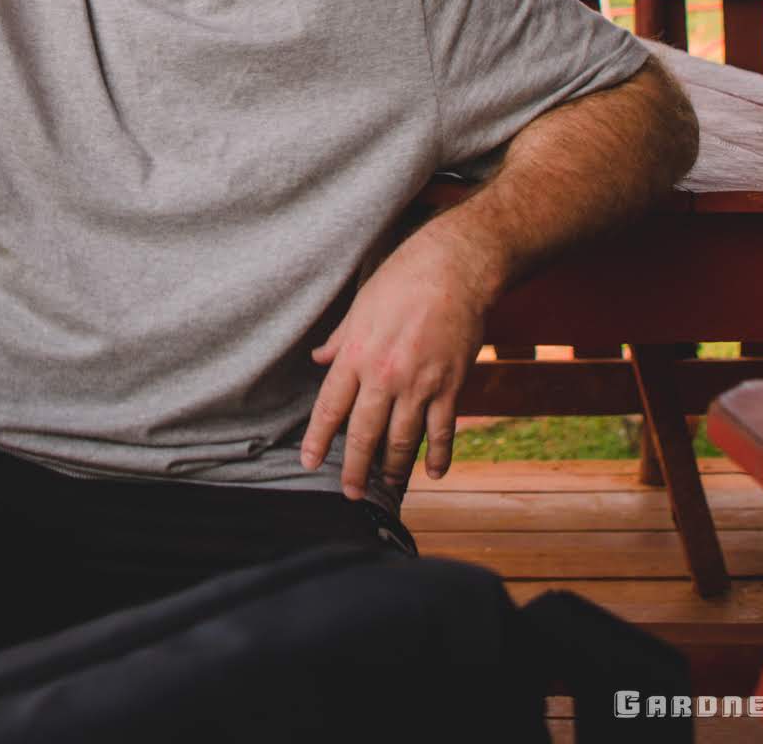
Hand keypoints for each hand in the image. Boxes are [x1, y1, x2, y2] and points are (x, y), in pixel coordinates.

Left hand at [299, 224, 501, 500]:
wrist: (452, 270)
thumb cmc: (400, 281)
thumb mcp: (359, 308)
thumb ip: (339, 340)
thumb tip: (319, 360)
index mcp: (356, 356)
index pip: (331, 408)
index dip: (319, 440)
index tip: (311, 463)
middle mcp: (384, 376)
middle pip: (365, 433)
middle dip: (355, 468)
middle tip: (350, 492)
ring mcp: (419, 384)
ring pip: (402, 438)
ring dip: (394, 467)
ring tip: (387, 484)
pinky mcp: (450, 386)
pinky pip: (442, 429)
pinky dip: (439, 454)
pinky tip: (434, 472)